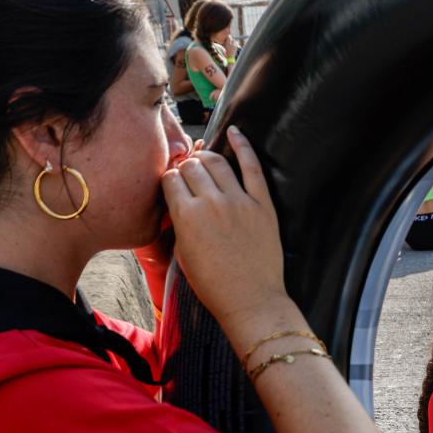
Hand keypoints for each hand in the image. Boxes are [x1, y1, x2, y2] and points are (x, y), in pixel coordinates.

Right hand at [160, 127, 287, 333]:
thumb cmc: (214, 285)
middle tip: (188, 173)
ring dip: (206, 157)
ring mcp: (239, 201)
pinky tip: (236, 132)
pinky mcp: (263, 204)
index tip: (173, 183)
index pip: (171, 179)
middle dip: (186, 167)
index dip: (170, 180)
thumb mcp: (183, 253)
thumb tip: (179, 202)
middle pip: (191, 167)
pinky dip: (243, 145)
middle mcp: (210, 202)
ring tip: (204, 160)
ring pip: (217, 162)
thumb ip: (179, 223)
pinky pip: (252, 166)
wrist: (251, 301)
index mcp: (185, 216)